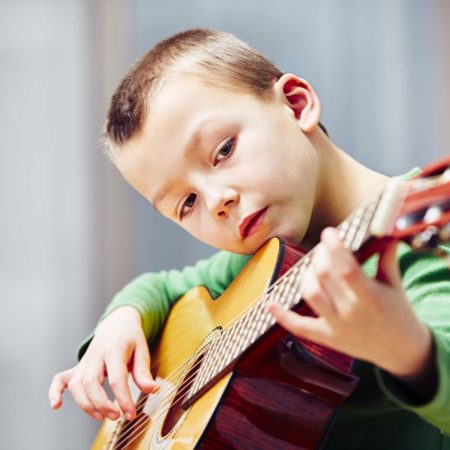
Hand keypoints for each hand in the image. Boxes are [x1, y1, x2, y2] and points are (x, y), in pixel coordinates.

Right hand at [49, 306, 158, 420]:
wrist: (117, 322)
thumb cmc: (131, 338)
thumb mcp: (142, 350)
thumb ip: (143, 372)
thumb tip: (152, 391)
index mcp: (114, 349)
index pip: (116, 378)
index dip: (124, 399)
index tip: (131, 414)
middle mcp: (96, 355)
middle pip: (92, 383)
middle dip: (102, 404)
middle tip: (116, 416)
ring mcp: (85, 361)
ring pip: (77, 385)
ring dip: (86, 404)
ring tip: (102, 416)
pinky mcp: (78, 367)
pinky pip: (60, 378)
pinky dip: (55, 391)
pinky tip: (56, 405)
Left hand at [267, 227, 431, 380]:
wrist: (402, 351)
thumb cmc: (398, 313)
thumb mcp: (395, 285)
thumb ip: (386, 258)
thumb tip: (383, 232)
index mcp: (371, 297)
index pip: (346, 268)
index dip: (334, 247)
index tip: (329, 233)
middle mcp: (351, 312)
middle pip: (325, 277)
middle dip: (320, 256)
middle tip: (323, 248)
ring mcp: (337, 326)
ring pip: (311, 294)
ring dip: (306, 276)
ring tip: (313, 267)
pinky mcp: (327, 338)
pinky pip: (300, 327)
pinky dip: (282, 316)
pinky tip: (269, 303)